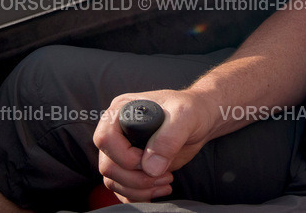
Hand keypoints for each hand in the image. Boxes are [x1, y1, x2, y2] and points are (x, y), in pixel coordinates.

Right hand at [93, 89, 217, 202]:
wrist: (200, 120)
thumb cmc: (191, 110)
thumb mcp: (184, 116)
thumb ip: (168, 139)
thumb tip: (150, 167)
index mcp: (121, 112)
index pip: (105, 139)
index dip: (125, 156)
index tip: (150, 160)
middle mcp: (117, 131)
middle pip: (108, 166)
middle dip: (137, 178)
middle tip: (165, 175)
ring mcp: (122, 150)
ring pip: (113, 181)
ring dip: (139, 189)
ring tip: (166, 182)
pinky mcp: (130, 167)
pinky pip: (122, 189)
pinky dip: (138, 195)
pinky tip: (159, 190)